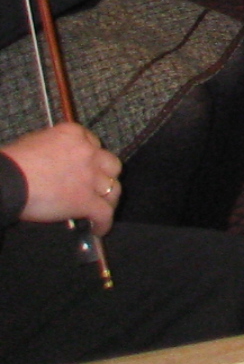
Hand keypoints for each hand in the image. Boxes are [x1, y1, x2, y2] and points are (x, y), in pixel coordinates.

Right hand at [0, 124, 120, 235]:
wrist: (8, 180)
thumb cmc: (12, 162)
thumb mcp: (36, 142)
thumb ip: (53, 149)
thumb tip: (53, 161)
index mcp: (74, 134)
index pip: (93, 143)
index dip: (91, 157)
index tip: (87, 166)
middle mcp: (87, 152)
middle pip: (110, 164)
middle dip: (106, 176)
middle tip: (97, 186)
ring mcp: (89, 177)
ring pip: (113, 188)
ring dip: (108, 200)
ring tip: (102, 208)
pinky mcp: (85, 200)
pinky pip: (104, 213)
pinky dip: (104, 223)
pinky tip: (98, 229)